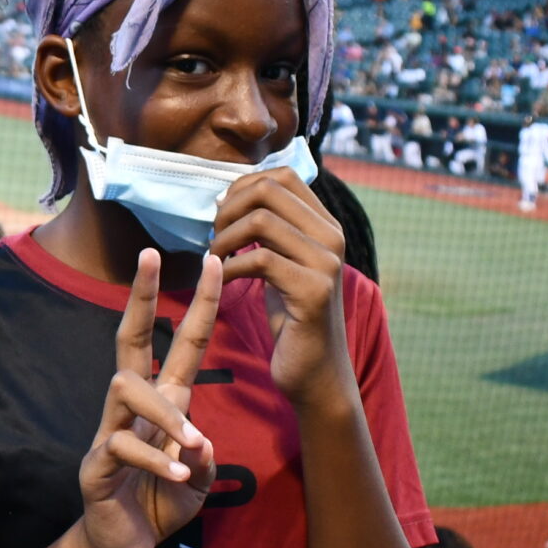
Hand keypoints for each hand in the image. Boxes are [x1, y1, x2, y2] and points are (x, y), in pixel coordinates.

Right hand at [77, 251, 220, 547]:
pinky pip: (122, 445)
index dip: (200, 304)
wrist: (123, 546)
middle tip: (149, 254)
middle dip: (141, 295)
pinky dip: (155, 458)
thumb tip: (201, 439)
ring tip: (193, 444)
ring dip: (165, 414)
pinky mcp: (97, 464)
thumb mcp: (198, 477)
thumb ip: (206, 455)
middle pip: (130, 337)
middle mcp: (133, 406)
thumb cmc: (160, 501)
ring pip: (125, 388)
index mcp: (164, 401)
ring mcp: (110, 430)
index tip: (214, 262)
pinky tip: (177, 475)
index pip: (182, 342)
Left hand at [209, 167, 349, 404]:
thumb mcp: (284, 262)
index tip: (223, 215)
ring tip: (214, 260)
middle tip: (214, 238)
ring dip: (224, 238)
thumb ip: (273, 229)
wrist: (316, 371)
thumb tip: (231, 195)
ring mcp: (327, 263)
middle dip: (229, 209)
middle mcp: (333, 237)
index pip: (282, 176)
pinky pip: (259, 260)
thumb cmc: (293, 317)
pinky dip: (229, 268)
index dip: (242, 187)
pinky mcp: (313, 291)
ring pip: (262, 221)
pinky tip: (222, 283)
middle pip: (269, 190)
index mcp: (326, 225)